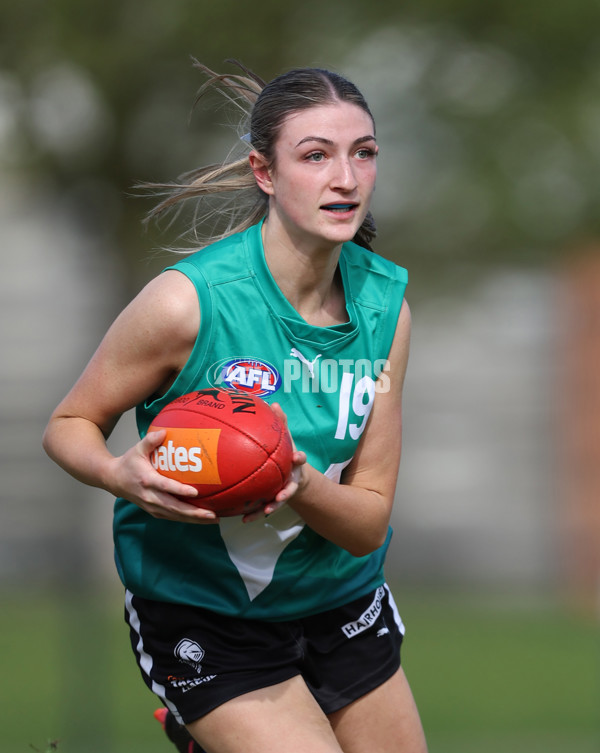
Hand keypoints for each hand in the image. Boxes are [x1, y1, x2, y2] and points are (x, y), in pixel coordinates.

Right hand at [108, 429, 219, 523]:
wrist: (113, 480)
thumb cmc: (129, 463)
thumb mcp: (137, 449)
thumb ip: (150, 440)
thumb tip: (164, 432)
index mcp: (147, 480)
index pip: (165, 487)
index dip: (180, 491)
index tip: (195, 492)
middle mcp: (150, 497)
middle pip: (174, 507)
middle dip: (194, 512)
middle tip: (212, 515)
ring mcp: (152, 506)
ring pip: (175, 515)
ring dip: (194, 519)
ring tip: (213, 519)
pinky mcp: (154, 512)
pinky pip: (173, 517)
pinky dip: (188, 520)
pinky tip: (203, 519)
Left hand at [242, 403, 306, 522]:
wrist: (293, 476)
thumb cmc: (285, 454)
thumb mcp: (284, 438)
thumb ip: (280, 422)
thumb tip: (274, 402)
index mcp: (293, 464)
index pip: (299, 461)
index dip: (299, 459)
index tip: (299, 458)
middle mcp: (289, 480)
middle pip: (290, 487)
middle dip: (287, 492)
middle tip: (280, 497)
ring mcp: (281, 493)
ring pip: (277, 502)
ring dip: (271, 507)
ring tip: (264, 512)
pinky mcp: (271, 502)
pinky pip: (262, 509)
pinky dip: (254, 515)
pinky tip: (243, 520)